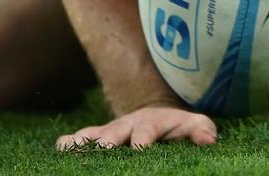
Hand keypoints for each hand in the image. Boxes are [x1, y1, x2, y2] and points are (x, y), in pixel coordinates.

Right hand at [56, 105, 216, 149]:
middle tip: (102, 149)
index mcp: (152, 123)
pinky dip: (69, 143)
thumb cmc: (178, 128)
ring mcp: (110, 130)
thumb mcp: (194, 125)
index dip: (142, 139)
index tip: (139, 148)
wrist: (158, 117)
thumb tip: (208, 139)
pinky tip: (60, 151)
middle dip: (108, 140)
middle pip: (115, 131)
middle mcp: (128, 125)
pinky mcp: (97, 137)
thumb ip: (201, 131)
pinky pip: (79, 138)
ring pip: (92, 133)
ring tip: (68, 149)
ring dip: (82, 141)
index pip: (147, 131)